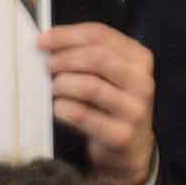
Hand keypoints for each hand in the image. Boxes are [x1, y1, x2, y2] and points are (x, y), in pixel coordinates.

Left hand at [39, 23, 156, 184]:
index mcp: (140, 59)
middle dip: (64, 59)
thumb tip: (47, 41)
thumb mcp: (109, 75)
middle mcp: (142, 82)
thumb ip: (87, 54)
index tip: (42, 40)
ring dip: (63, 84)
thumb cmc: (109, 105)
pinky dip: (64, 109)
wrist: (129, 149)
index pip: (101, 35)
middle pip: (97, 57)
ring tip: (54, 89)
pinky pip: (84, 116)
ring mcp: (135, 110)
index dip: (67, 35)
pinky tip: (58, 108)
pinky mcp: (121, 135)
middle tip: (46, 66)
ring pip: (90, 86)